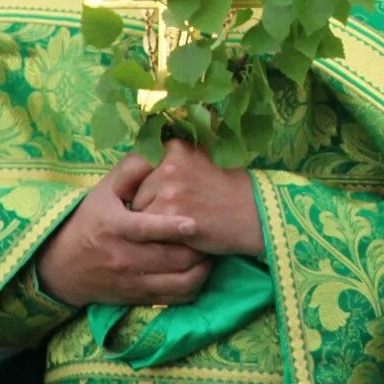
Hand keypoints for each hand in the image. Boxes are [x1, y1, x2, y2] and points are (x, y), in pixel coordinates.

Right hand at [35, 154, 210, 306]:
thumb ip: (130, 170)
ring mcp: (131, 281)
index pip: (144, 229)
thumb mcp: (104, 191)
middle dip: (197, 248)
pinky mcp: (136, 297)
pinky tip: (200, 270)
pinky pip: (173, 298)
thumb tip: (154, 153)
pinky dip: (192, 287)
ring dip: (200, 269)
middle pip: (170, 258)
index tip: (193, 223)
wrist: (61, 265)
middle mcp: (123, 257)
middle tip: (213, 234)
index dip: (170, 227)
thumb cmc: (90, 220)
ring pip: (176, 282)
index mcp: (114, 227)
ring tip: (210, 252)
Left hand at [131, 140, 263, 257]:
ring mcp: (169, 188)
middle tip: (174, 211)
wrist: (252, 212)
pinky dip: (157, 236)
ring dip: (150, 222)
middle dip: (146, 204)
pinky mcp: (169, 213)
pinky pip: (146, 229)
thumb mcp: (198, 161)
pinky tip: (178, 234)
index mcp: (174, 147)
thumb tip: (131, 168)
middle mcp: (169, 163)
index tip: (156, 195)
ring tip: (176, 223)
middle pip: (134, 191)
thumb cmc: (224, 189)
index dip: (142, 186)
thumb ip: (168, 159)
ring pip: (138, 212)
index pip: (135, 167)